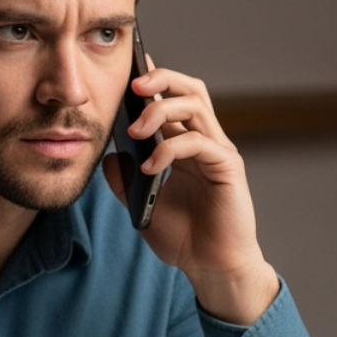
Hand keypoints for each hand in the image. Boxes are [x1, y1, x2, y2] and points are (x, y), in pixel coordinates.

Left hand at [102, 62, 279, 324]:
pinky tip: (151, 166)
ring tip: (135, 128)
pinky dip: (170, 149)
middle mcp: (205, 142)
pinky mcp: (228, 166)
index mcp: (186, 146)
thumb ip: (125, 180)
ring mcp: (218, 152)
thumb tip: (108, 156)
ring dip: (161, 110)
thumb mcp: (141, 206)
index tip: (127, 69)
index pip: (172, 99)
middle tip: (131, 85)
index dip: (154, 79)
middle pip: (189, 89)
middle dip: (160, 79)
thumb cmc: (184, 239)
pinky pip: (198, 142)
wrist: (211, 268)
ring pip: (195, 106)